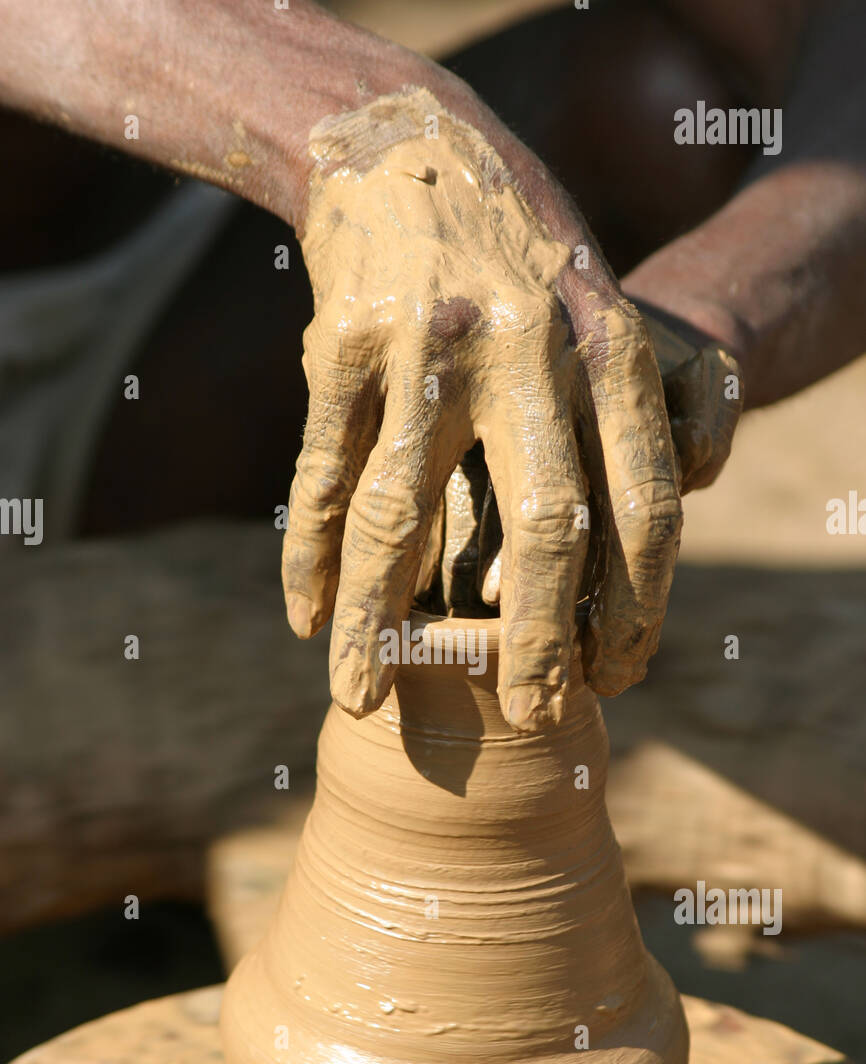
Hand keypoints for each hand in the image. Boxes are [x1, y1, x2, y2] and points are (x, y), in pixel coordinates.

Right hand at [282, 88, 684, 726]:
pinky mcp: (338, 346)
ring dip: (376, 623)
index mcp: (606, 346)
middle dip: (540, 640)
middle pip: (546, 523)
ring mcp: (425, 345)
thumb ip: (613, 437)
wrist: (411, 149)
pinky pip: (320, 476)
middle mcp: (523, 348)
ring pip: (399, 515)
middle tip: (534, 717)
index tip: (619, 675)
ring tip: (358, 700)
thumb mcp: (594, 323)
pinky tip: (305, 618)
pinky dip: (308, 557)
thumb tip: (610, 588)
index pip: (644, 502)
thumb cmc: (516, 266)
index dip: (640, 604)